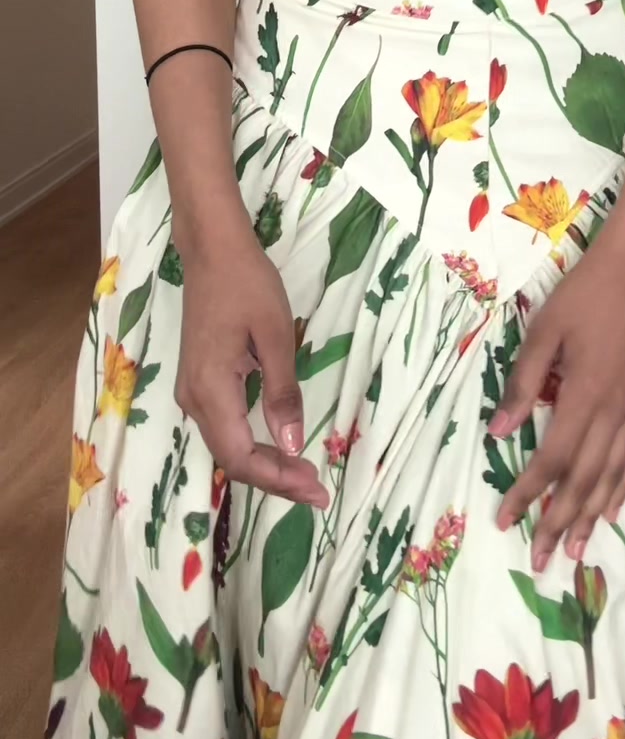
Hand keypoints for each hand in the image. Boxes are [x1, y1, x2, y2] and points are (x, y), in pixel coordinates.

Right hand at [174, 208, 328, 508]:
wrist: (212, 248)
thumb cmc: (247, 284)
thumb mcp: (274, 335)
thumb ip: (282, 392)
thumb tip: (293, 446)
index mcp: (211, 390)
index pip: (241, 458)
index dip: (278, 480)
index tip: (316, 490)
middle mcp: (194, 399)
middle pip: (232, 459)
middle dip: (275, 480)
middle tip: (318, 490)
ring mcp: (193, 391)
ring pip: (227, 446)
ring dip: (265, 465)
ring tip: (304, 476)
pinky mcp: (200, 381)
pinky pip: (225, 427)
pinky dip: (252, 445)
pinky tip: (278, 447)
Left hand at [491, 232, 624, 569]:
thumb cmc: (583, 295)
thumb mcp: (542, 331)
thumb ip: (521, 383)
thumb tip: (499, 432)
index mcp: (583, 394)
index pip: (552, 458)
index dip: (528, 493)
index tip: (506, 520)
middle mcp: (613, 410)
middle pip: (584, 480)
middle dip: (560, 522)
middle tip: (541, 559)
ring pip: (612, 476)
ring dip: (592, 516)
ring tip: (576, 550)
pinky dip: (624, 486)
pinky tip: (612, 508)